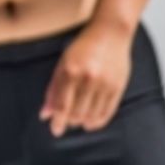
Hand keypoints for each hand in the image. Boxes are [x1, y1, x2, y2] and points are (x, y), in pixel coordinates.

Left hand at [40, 21, 133, 137]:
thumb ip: (53, 88)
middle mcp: (89, 78)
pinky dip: (98, 121)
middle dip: (69, 121)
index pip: (63, 104)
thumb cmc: (82, 47)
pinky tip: (91, 123)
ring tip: (77, 121)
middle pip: (77, 112)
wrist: (110, 34)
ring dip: (82, 122)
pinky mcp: (119, 87)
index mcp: (71, 70)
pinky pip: (108, 112)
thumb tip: (45, 113)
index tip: (54, 130)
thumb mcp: (63, 63)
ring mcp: (105, 84)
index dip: (58, 120)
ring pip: (92, 115)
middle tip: (65, 122)